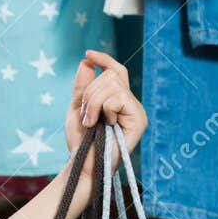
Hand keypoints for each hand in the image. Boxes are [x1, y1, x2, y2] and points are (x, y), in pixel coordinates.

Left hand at [65, 50, 146, 185]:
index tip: (88, 54)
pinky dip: (104, 109)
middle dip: (90, 93)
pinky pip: (118, 98)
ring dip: (93, 103)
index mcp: (118, 100)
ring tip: (90, 123)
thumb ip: (83, 87)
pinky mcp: (139, 120)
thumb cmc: (81, 141)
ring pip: (113, 85)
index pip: (117, 71)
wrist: (82, 164)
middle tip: (85, 116)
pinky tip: (104, 125)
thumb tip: (87, 62)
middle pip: (111, 76)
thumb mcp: (78, 109)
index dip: (104, 60)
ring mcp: (136, 112)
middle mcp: (131, 104)